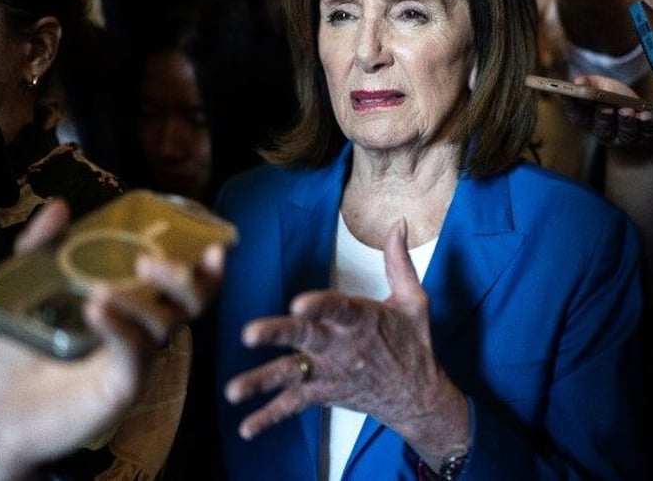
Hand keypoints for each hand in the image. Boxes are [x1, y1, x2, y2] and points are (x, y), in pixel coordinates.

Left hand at [0, 200, 223, 480]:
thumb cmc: (21, 351)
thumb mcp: (30, 289)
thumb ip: (43, 247)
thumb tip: (60, 207)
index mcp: (138, 302)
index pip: (186, 281)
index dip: (207, 265)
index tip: (212, 244)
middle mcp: (147, 329)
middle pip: (192, 302)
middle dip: (184, 279)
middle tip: (150, 262)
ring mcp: (137, 359)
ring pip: (164, 326)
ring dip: (141, 303)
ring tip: (101, 290)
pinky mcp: (122, 388)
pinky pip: (135, 356)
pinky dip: (121, 329)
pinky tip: (96, 311)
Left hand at [225, 220, 468, 469]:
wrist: (418, 396)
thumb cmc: (414, 342)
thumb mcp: (414, 300)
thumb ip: (398, 261)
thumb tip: (399, 223)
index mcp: (364, 321)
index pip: (341, 309)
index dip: (321, 305)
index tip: (299, 302)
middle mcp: (343, 348)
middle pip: (306, 339)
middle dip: (277, 334)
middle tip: (249, 334)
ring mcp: (331, 373)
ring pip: (292, 375)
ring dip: (262, 381)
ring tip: (234, 390)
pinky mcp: (325, 393)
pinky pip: (294, 406)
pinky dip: (270, 417)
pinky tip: (245, 427)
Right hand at [562, 75, 652, 147]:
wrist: (642, 109)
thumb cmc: (616, 98)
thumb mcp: (601, 86)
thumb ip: (589, 83)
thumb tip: (577, 82)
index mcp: (590, 121)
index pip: (576, 116)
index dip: (570, 106)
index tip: (567, 94)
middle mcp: (607, 133)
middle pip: (603, 129)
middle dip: (604, 118)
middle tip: (607, 108)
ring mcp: (628, 138)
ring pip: (627, 134)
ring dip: (628, 123)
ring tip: (630, 111)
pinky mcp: (648, 137)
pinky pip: (651, 133)